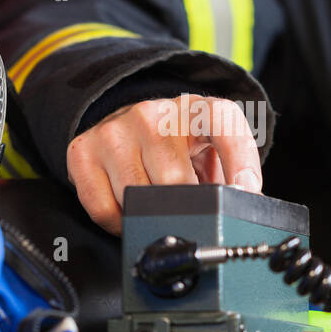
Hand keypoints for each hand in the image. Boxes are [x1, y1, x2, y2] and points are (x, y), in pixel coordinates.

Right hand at [66, 94, 262, 233]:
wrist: (129, 125)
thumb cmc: (180, 147)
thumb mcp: (213, 149)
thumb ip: (234, 175)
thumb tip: (246, 208)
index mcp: (196, 109)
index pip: (223, 123)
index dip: (240, 160)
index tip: (246, 190)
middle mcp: (154, 114)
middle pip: (176, 180)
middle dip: (187, 207)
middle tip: (189, 212)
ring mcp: (115, 130)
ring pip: (137, 197)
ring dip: (149, 215)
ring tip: (157, 206)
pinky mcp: (84, 150)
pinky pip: (103, 208)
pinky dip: (119, 223)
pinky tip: (129, 210)